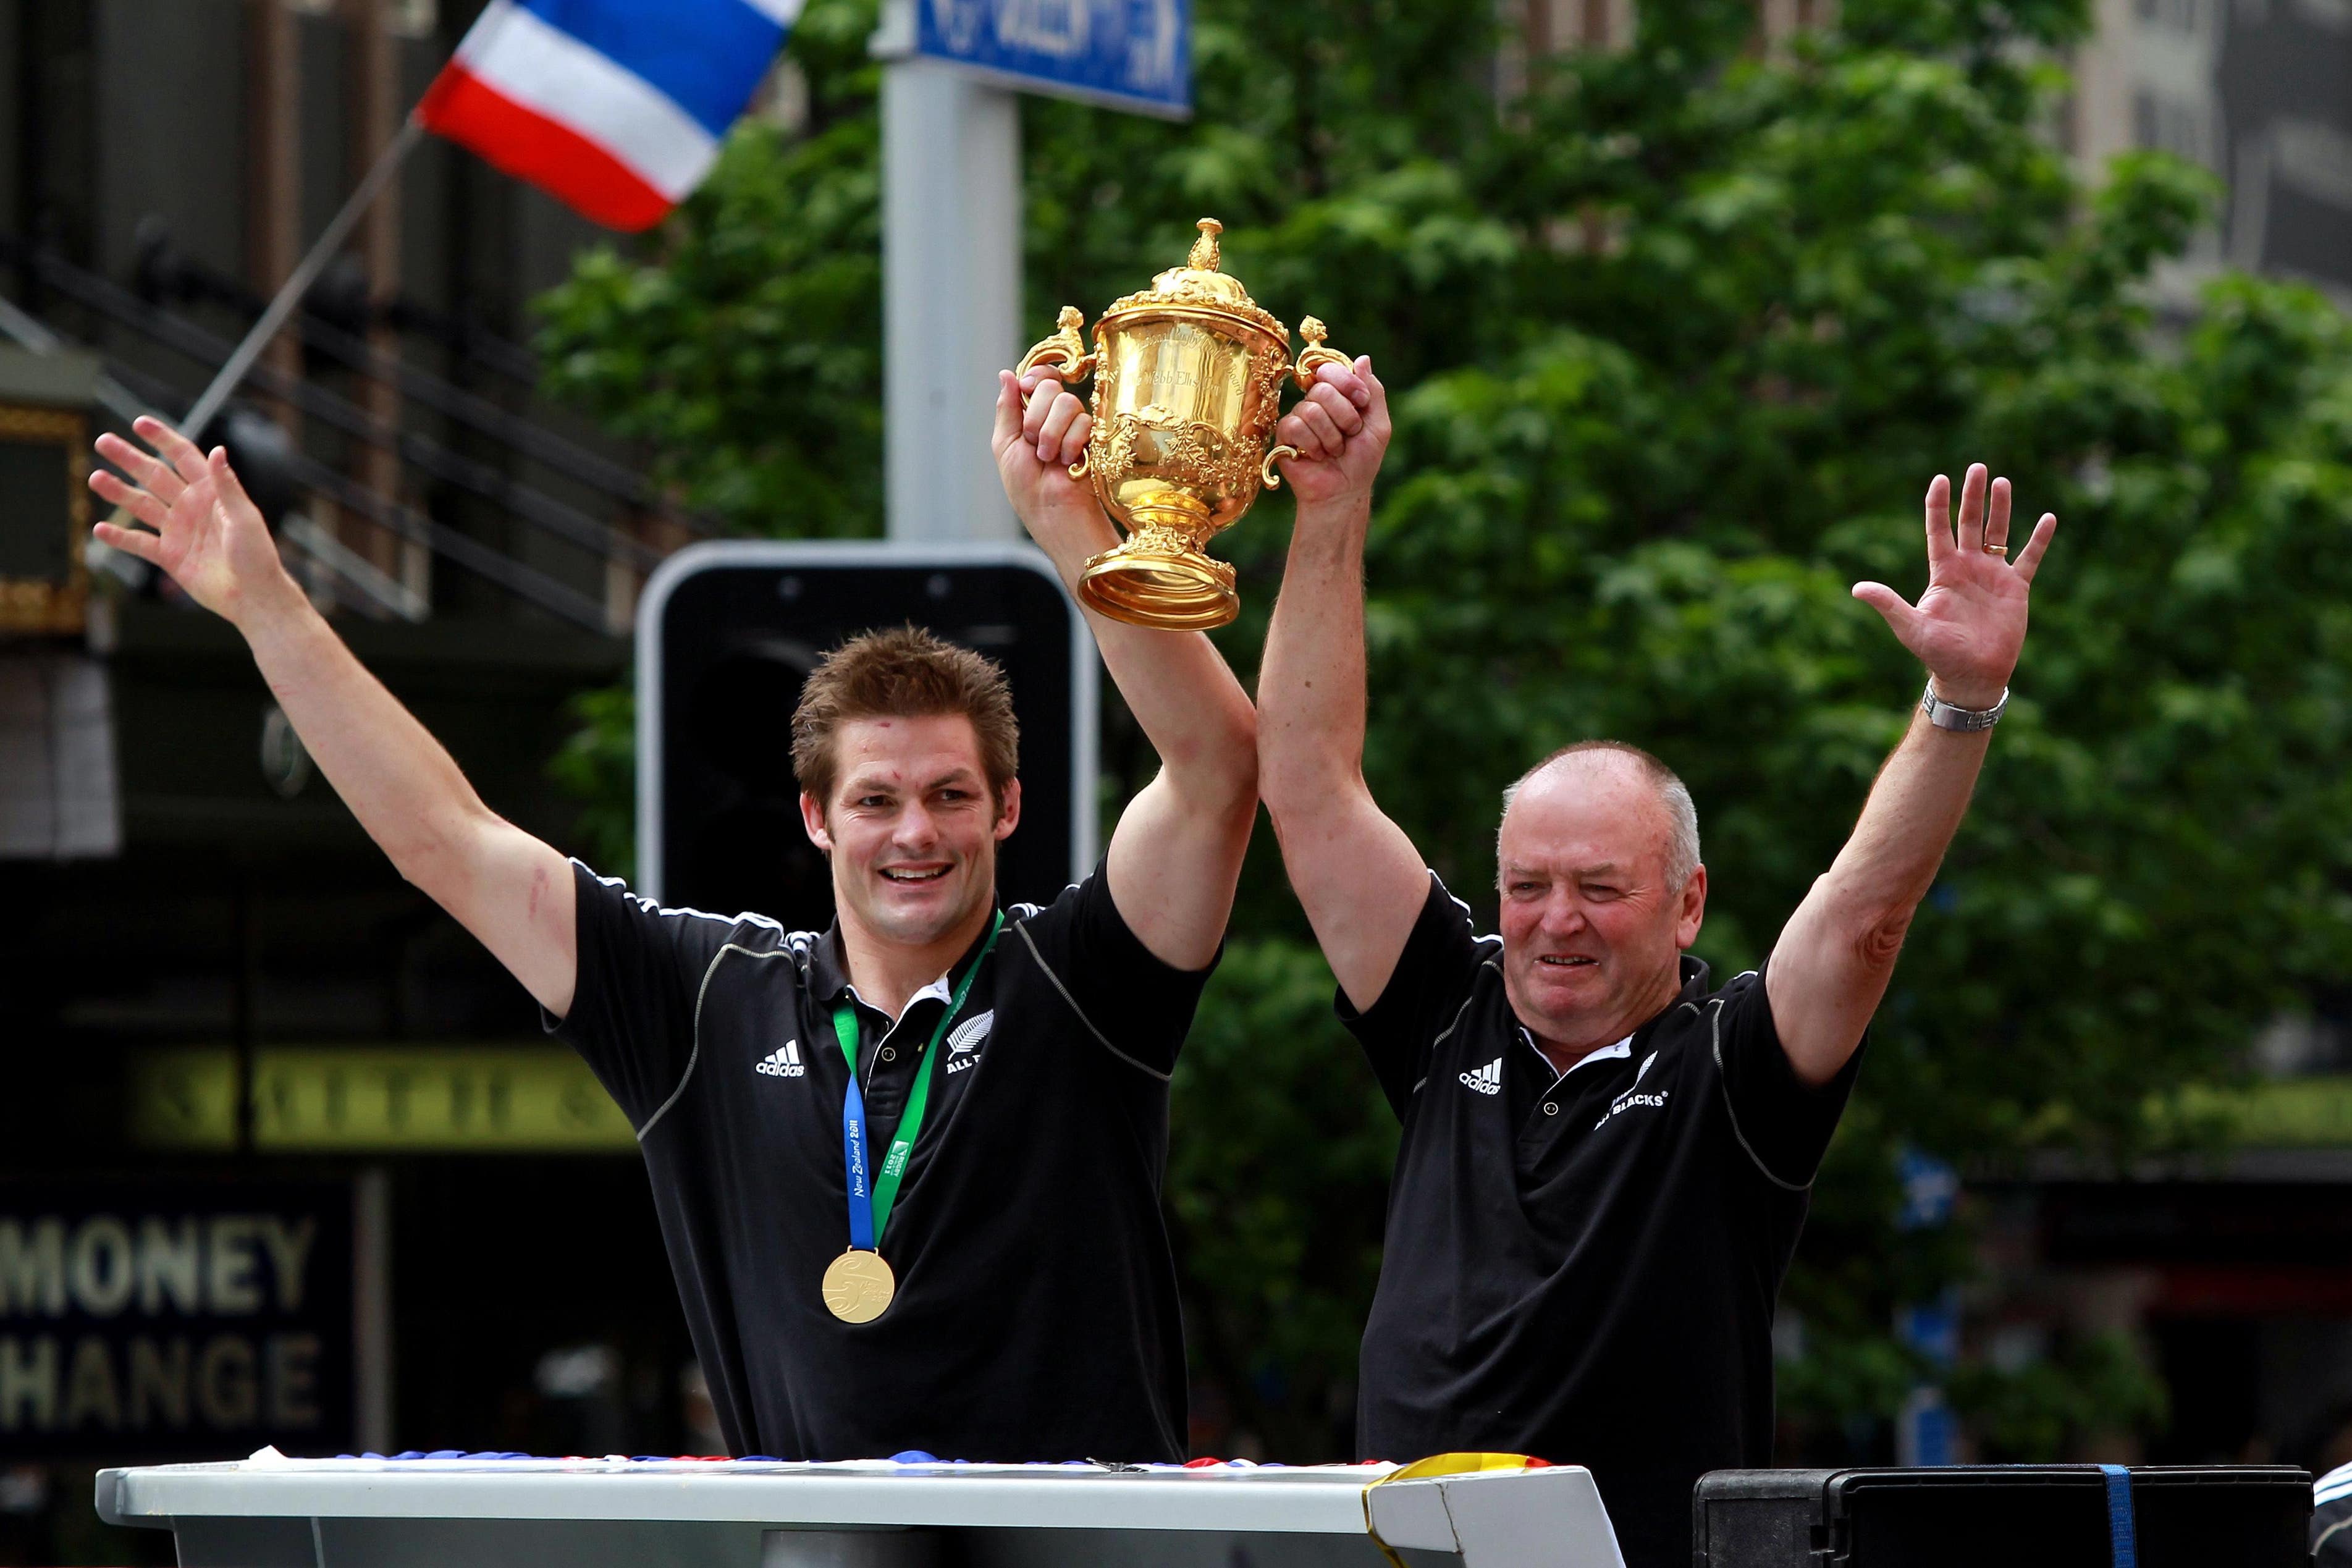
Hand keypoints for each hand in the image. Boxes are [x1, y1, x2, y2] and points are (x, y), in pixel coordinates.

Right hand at [88, 417, 301, 629]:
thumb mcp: (244, 517)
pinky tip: (99, 529)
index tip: (140, 423)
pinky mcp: (170, 556)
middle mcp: (192, 507)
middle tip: (104, 442)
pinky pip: (139, 543)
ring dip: (118, 492)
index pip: (184, 458)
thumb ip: (227, 485)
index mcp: (212, 492)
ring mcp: (179, 530)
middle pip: (155, 476)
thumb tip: (218, 449)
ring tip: (95, 478)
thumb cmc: (257, 555)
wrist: (253, 596)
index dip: (163, 439)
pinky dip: (120, 537)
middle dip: (130, 458)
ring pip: (142, 505)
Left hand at [993, 369, 1098, 530]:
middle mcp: (1055, 415)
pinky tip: (1068, 461)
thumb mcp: (1005, 443)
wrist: (1050, 509)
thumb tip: (1006, 374)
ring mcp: (1076, 424)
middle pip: (1050, 385)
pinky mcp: (1094, 436)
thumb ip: (1007, 408)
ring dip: (1051, 433)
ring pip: (1067, 402)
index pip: (1040, 377)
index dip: (1035, 377)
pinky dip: (1069, 443)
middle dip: (1036, 416)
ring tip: (1049, 457)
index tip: (1026, 388)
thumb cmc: (1024, 484)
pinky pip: (1083, 422)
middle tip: (1033, 442)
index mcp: (1033, 412)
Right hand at [1272, 356, 1389, 512]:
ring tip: (1334, 451)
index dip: (1347, 383)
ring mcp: (1299, 418)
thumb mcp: (1378, 424)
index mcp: (1337, 396)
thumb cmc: (1362, 461)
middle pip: (1322, 388)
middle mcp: (1315, 403)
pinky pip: (1295, 426)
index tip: (1362, 402)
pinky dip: (1313, 445)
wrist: (1344, 491)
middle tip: (1350, 433)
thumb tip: (1362, 359)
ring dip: (1330, 436)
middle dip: (1343, 415)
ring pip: (1310, 409)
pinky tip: (1316, 456)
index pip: (1332, 370)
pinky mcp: (1284, 436)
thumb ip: (1374, 391)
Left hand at [1853, 464, 2055, 710]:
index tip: (1941, 478)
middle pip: (1968, 523)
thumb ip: (1888, 604)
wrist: (1971, 675)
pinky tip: (2048, 518)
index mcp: (1942, 572)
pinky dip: (2038, 540)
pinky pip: (2029, 558)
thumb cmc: (1938, 653)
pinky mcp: (2015, 588)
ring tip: (2002, 481)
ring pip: (1997, 533)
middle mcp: (1966, 568)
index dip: (1938, 505)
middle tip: (1977, 467)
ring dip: (2000, 508)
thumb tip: (1857, 589)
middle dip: (1972, 496)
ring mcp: (1992, 575)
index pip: (1938, 530)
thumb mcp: (1911, 627)